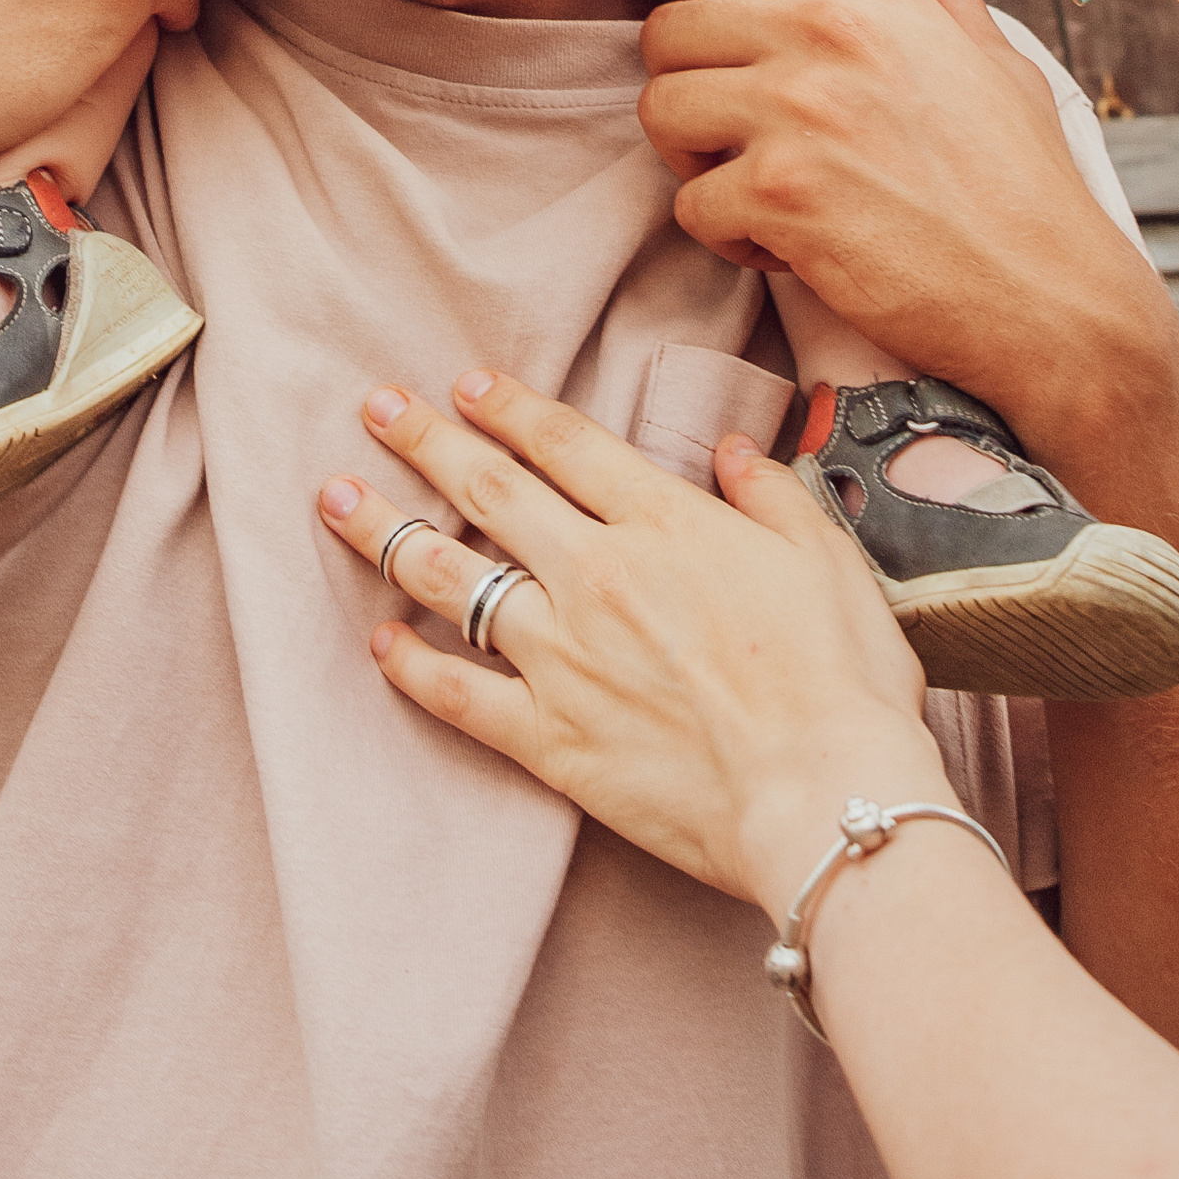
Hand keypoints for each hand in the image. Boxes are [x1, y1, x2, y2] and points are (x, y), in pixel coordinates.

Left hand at [317, 372, 939, 912]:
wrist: (823, 795)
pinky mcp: (548, 738)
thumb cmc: (843, 682)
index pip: (564, 445)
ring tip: (336, 498)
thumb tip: (735, 453)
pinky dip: (411, 666)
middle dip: (423, 439)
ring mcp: (562, 656)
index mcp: (665, 523)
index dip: (507, 407)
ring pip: (450, 575)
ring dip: (385, 530)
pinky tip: (378, 642)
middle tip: (374, 406)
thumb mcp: (829, 562)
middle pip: (488, 488)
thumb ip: (773, 497)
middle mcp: (597, 574)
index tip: (465, 383)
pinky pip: (456, 693)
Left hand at [640, 0, 1178, 473]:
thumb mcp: (992, 58)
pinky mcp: (780, 190)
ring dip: (698, 165)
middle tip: (743, 152)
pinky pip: (690, 206)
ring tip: (764, 201)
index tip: (769, 100)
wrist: (1050, 295)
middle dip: (693, 99)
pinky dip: (729, 239)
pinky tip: (793, 251)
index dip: (728, 50)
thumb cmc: (1023, 186)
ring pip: (660, 112)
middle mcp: (824, 26)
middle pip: (669, 36)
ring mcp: (798, 106)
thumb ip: (934, 2)